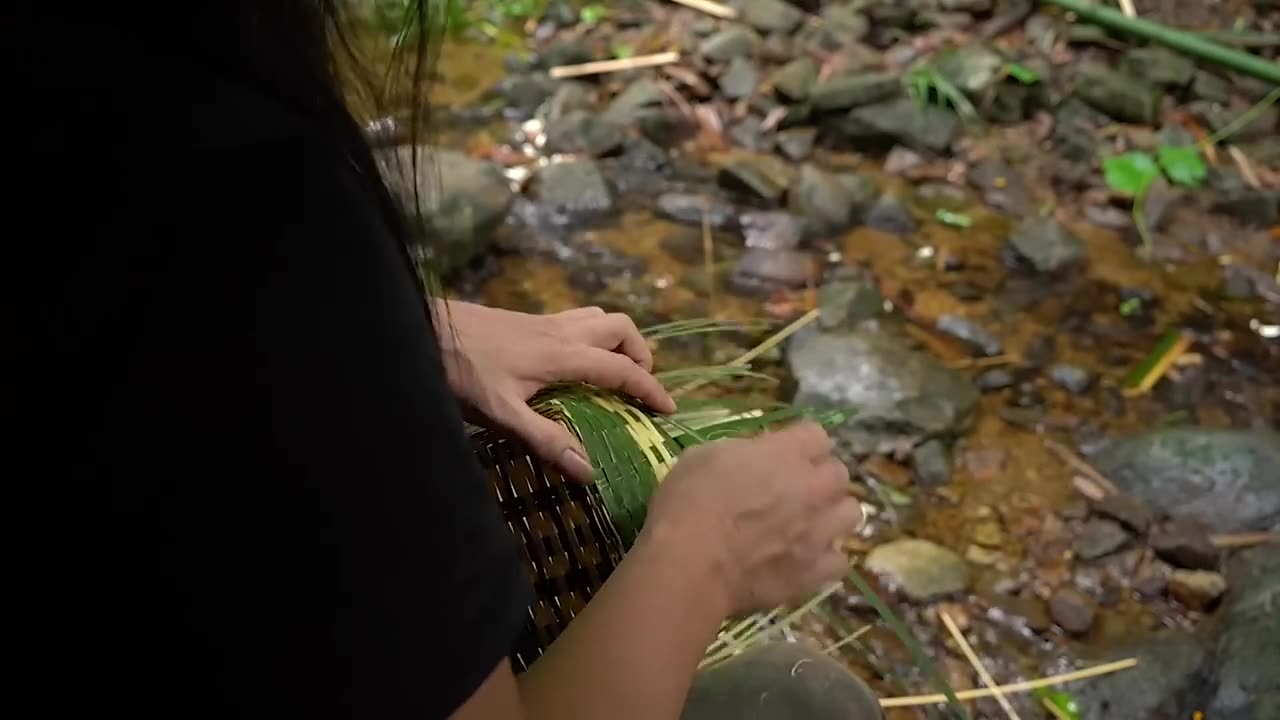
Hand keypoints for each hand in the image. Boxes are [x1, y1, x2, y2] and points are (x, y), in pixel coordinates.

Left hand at [433, 301, 675, 483]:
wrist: (422, 328)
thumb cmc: (461, 371)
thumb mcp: (502, 414)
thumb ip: (546, 440)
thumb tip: (589, 471)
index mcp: (563, 354)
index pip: (622, 369)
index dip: (650, 389)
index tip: (669, 410)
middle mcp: (561, 330)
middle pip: (621, 327)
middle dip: (639, 354)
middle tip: (637, 387)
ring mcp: (544, 321)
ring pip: (599, 317)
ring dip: (617, 340)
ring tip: (613, 373)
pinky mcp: (527, 319)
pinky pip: (576, 319)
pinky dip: (592, 335)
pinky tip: (572, 363)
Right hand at [640, 422, 862, 616]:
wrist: (690, 564)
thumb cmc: (688, 503)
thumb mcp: (704, 456)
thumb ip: (741, 453)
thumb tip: (753, 460)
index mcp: (787, 453)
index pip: (817, 436)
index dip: (799, 445)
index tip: (781, 455)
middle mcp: (814, 488)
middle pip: (840, 473)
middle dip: (820, 478)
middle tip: (793, 490)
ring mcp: (820, 532)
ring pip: (852, 514)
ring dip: (832, 515)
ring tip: (808, 524)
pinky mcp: (816, 573)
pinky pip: (840, 562)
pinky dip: (825, 560)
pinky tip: (804, 561)